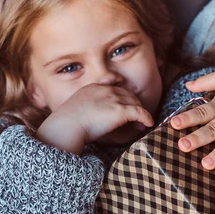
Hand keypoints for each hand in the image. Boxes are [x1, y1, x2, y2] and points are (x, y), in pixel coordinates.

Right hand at [36, 84, 153, 154]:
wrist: (66, 126)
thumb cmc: (67, 123)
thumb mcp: (75, 109)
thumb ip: (85, 109)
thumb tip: (90, 118)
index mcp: (94, 87)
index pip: (115, 89)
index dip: (123, 98)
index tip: (125, 107)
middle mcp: (106, 90)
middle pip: (127, 94)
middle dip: (134, 105)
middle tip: (137, 118)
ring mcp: (114, 99)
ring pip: (135, 102)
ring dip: (140, 112)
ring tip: (142, 123)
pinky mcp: (120, 110)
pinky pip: (139, 112)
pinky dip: (146, 117)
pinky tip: (148, 124)